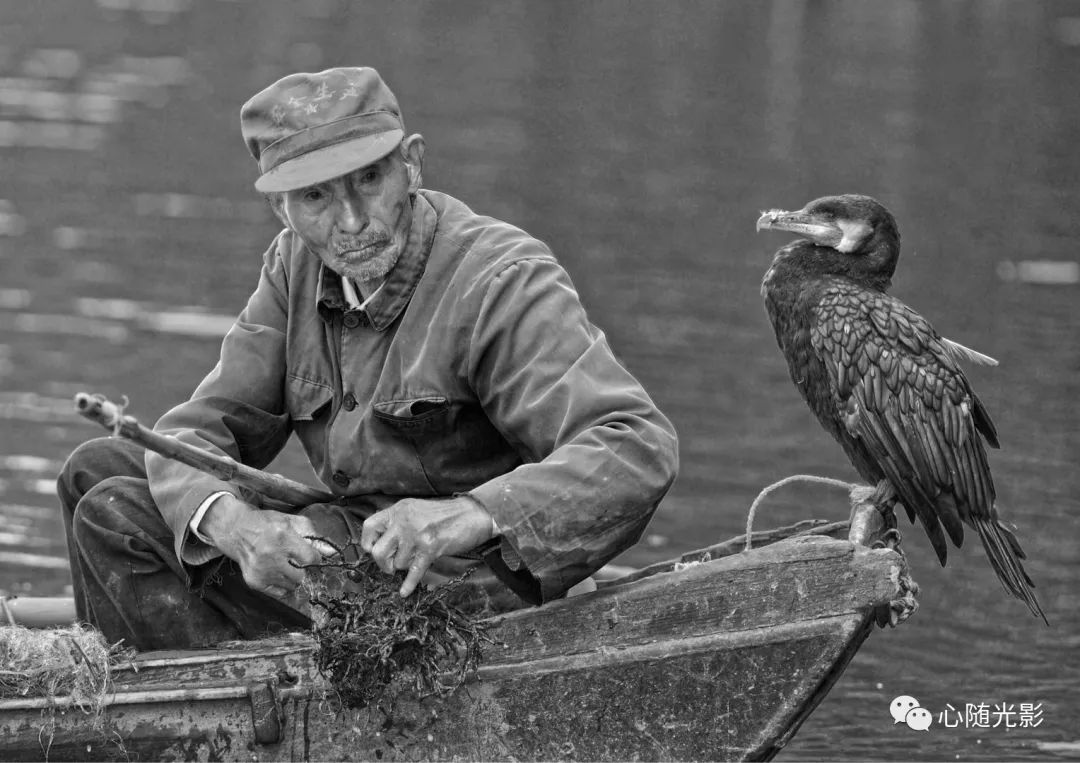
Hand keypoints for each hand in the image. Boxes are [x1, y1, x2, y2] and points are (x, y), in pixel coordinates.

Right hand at [200, 494, 326, 601]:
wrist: (236, 531)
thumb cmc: (266, 524)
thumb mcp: (290, 522)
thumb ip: (313, 536)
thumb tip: (332, 552)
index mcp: (282, 537)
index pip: (311, 558)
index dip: (314, 558)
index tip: (310, 556)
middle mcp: (271, 556)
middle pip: (302, 576)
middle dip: (302, 568)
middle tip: (294, 560)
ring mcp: (261, 571)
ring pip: (292, 586)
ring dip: (292, 577)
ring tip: (283, 564)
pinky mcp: (254, 582)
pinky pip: (280, 593)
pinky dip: (282, 585)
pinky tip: (275, 572)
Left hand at [360, 496, 493, 597]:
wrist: (474, 513)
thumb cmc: (447, 514)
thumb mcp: (416, 509)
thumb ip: (399, 521)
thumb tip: (381, 541)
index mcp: (399, 509)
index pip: (369, 527)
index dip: (368, 543)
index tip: (374, 551)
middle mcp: (404, 520)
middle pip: (377, 550)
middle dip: (382, 563)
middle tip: (390, 567)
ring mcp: (416, 534)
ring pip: (397, 563)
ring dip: (404, 567)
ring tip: (415, 561)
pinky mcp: (430, 547)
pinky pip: (413, 572)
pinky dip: (408, 584)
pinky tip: (405, 592)